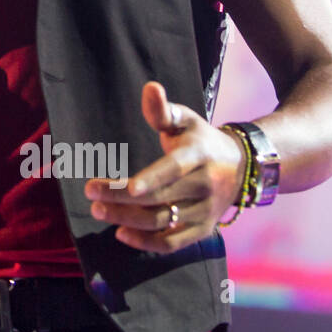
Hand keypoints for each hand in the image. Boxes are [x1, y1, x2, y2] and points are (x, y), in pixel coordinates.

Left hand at [82, 81, 247, 252]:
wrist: (241, 167)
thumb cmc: (200, 139)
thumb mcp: (185, 119)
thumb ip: (163, 110)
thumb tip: (150, 87)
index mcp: (200, 155)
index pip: (173, 169)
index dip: (151, 179)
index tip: (126, 186)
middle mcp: (206, 185)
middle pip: (160, 198)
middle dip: (122, 199)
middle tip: (90, 194)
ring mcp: (206, 211)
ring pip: (163, 222)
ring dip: (127, 220)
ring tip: (98, 211)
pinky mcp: (204, 230)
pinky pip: (174, 243)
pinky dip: (147, 243)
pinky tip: (121, 234)